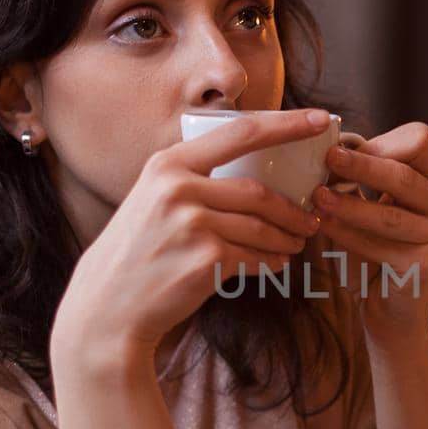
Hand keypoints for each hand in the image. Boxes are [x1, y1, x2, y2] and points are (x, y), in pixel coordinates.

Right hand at [53, 109, 328, 372]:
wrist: (106, 308)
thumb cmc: (136, 254)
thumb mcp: (152, 201)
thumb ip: (194, 181)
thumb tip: (254, 177)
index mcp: (168, 165)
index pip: (240, 133)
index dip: (287, 125)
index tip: (320, 120)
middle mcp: (178, 188)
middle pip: (257, 192)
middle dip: (292, 209)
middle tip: (312, 219)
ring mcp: (192, 224)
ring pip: (260, 227)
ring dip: (286, 238)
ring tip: (297, 244)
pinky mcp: (205, 260)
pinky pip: (254, 257)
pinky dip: (272, 262)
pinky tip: (277, 264)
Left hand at [310, 121, 427, 339]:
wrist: (387, 309)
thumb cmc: (372, 252)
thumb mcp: (366, 206)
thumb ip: (357, 179)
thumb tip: (331, 148)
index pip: (418, 142)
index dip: (380, 143)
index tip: (340, 148)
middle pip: (404, 175)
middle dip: (362, 166)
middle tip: (328, 160)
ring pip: (390, 214)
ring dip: (349, 205)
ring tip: (317, 199)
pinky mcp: (427, 266)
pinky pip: (380, 246)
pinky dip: (347, 236)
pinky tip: (323, 227)